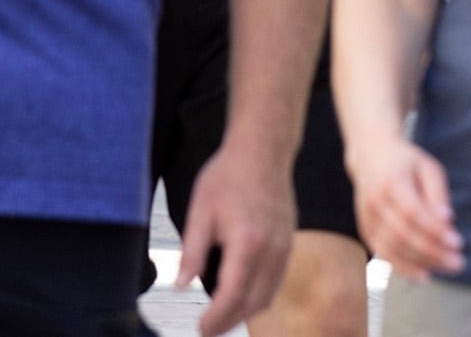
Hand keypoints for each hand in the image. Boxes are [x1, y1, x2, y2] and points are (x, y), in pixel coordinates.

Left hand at [173, 130, 295, 334]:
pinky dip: (259, 296)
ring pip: (269, 294)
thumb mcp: (200, 211)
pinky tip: (241, 296)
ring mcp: (284, 246)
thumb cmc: (229, 176)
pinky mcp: (288, 241)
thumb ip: (192, 251)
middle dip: (229, 322)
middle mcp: (271, 248)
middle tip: (206, 331)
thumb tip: (182, 284)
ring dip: (245, 312)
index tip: (199, 329)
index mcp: (247, 242)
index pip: (232, 294)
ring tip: (221, 319)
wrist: (263, 150)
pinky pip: (276, 280)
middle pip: (254, 301)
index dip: (215, 318)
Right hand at [350, 135, 463, 278]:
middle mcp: (375, 202)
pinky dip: (402, 267)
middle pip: (402, 234)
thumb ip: (437, 194)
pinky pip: (383, 253)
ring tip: (446, 268)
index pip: (413, 213)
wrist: (371, 157)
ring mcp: (367, 218)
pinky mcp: (365, 231)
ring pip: (391, 248)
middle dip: (431, 252)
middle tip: (458, 263)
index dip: (435, 231)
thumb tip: (448, 221)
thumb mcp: (428, 168)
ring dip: (420, 263)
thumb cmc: (407, 163)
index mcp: (392, 182)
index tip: (458, 243)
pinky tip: (423, 274)